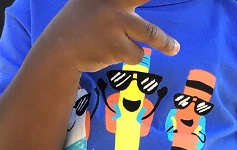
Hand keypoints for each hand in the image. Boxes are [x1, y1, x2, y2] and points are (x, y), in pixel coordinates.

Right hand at [46, 0, 179, 72]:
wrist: (59, 49)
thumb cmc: (80, 24)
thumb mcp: (94, 1)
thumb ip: (117, 2)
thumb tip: (141, 32)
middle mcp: (114, 2)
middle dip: (162, 30)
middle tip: (177, 39)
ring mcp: (115, 23)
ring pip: (151, 35)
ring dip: (166, 43)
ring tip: (175, 48)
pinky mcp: (116, 46)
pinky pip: (136, 55)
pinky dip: (130, 57)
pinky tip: (114, 53)